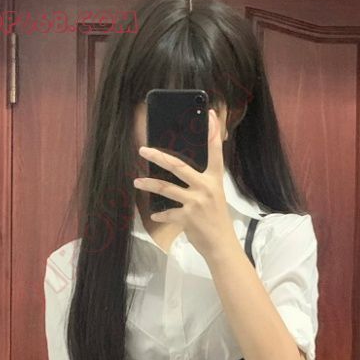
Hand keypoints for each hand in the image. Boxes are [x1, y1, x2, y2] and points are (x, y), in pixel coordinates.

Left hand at [133, 109, 235, 260]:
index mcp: (215, 179)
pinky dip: (160, 215)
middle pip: (178, 165)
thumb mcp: (215, 196)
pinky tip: (155, 215)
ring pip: (166, 188)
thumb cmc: (217, 220)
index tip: (209, 114)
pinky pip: (167, 213)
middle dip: (158, 156)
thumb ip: (202, 182)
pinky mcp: (187, 217)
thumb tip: (185, 172)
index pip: (215, 151)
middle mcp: (205, 187)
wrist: (222, 245)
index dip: (213, 132)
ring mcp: (196, 202)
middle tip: (143, 150)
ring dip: (149, 184)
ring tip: (137, 182)